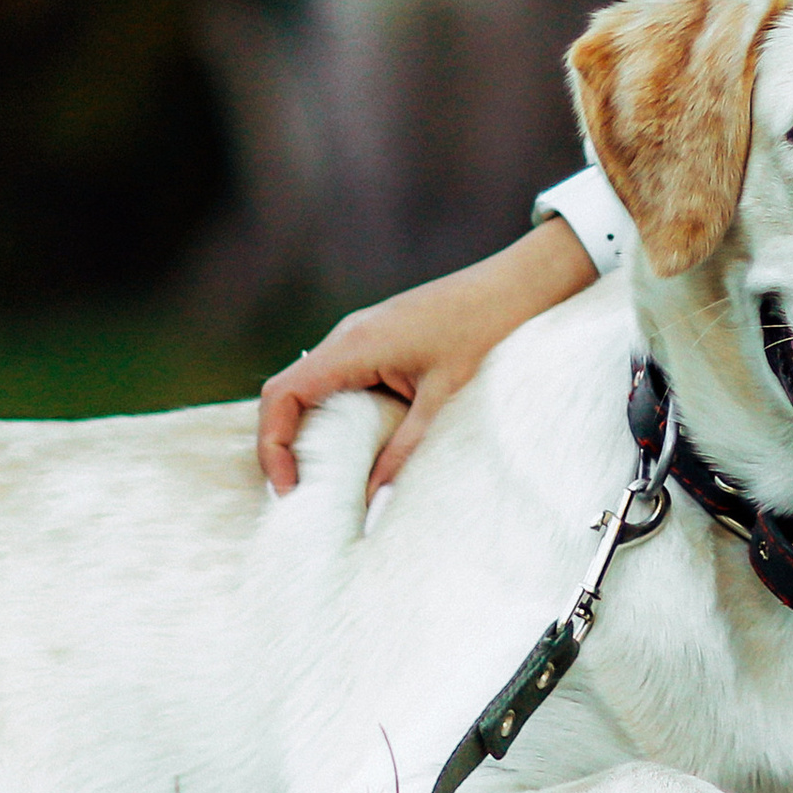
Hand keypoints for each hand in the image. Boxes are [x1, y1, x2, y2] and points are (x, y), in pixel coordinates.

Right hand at [257, 218, 596, 496]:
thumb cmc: (486, 330)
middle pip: (289, 393)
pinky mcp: (381, 339)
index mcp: (354, 345)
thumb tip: (373, 508)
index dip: (272, 445)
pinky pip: (341, 379)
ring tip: (329, 479)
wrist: (520, 284)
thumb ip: (405, 452)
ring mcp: (362, 334)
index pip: (282, 394)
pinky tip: (360, 446)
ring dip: (313, 431)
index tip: (289, 489)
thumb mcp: (444, 399)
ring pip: (313, 386)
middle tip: (305, 495)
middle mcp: (348, 336)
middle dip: (287, 445)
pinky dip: (338, 415)